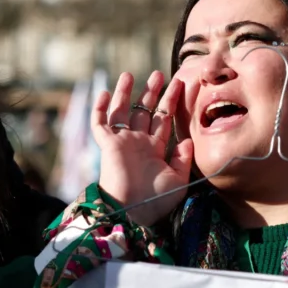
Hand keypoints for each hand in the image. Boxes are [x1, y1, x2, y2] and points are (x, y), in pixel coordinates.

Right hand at [93, 71, 192, 226]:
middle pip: (144, 112)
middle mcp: (138, 144)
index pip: (164, 120)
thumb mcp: (179, 179)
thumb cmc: (158, 202)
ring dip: (126, 94)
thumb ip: (184, 158)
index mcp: (155, 151)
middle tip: (159, 74)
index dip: (171, 102)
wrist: (136, 213)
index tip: (181, 84)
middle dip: (151, 93)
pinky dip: (100, 109)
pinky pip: (100, 124)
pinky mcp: (109, 146)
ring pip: (122, 113)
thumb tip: (188, 140)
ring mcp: (122, 144)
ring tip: (130, 74)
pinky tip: (104, 93)